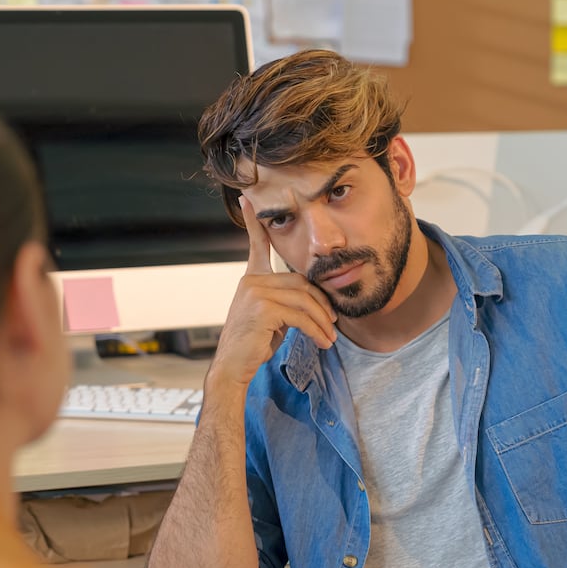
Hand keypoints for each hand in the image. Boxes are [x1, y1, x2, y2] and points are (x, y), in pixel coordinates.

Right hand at [208, 197, 337, 388]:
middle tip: (333, 323)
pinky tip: (323, 342)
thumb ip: (285, 300)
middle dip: (321, 304)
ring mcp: (255, 291)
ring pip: (304, 300)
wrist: (233, 367)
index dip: (253, 222)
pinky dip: (316, 330)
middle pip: (301, 283)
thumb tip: (314, 298)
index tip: (247, 200)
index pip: (257, 245)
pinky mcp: (262, 308)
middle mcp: (251, 280)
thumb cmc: (254, 343)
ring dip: (322, 321)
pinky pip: (300, 316)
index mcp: (252, 278)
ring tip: (330, 337)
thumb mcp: (271, 317)